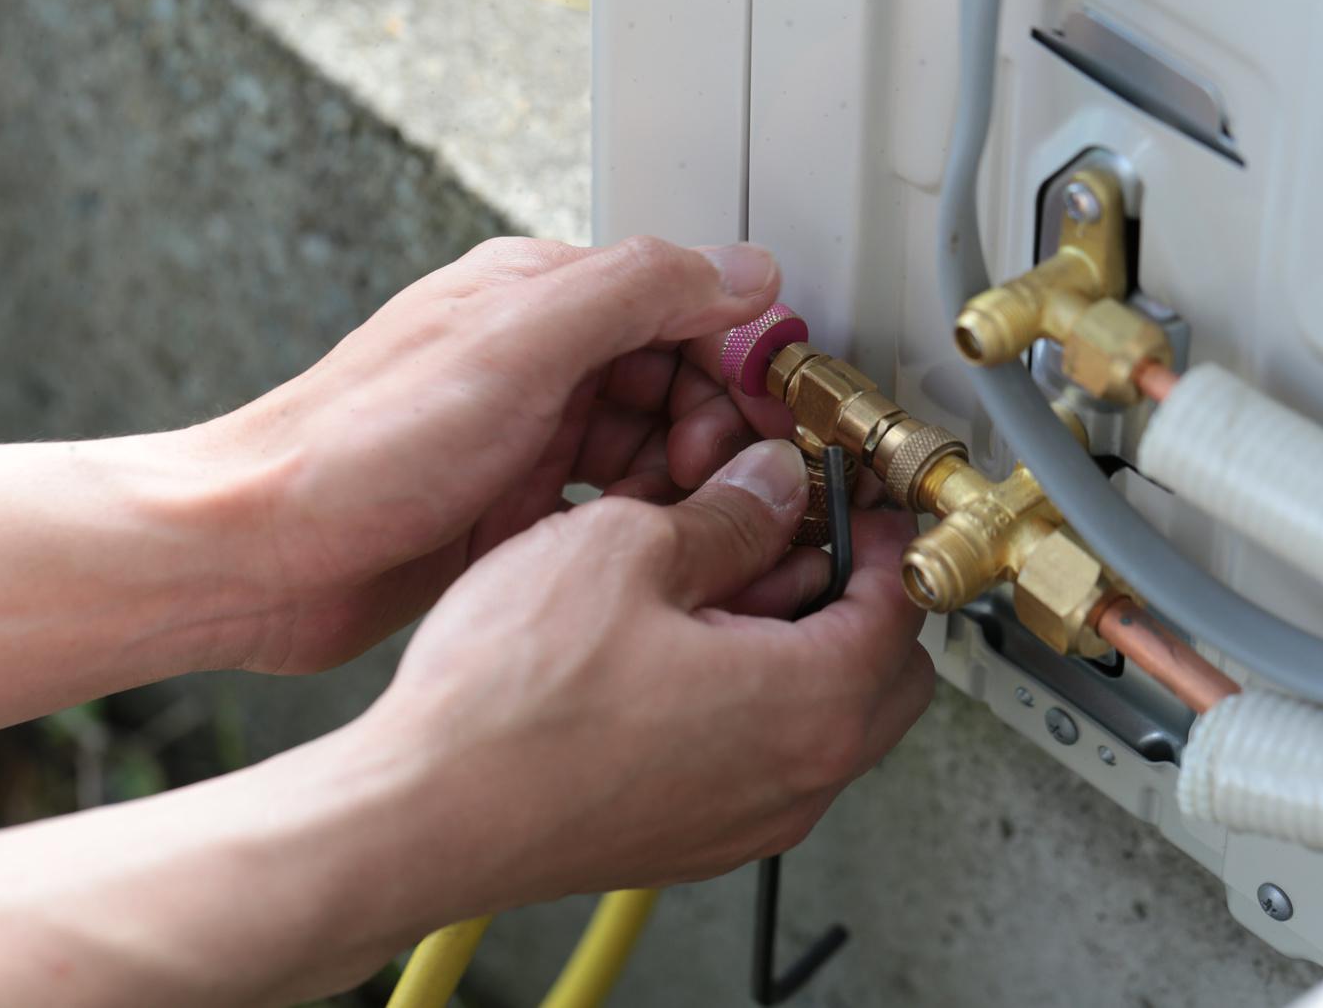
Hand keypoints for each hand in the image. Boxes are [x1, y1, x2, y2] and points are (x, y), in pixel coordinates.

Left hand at [196, 235, 795, 673]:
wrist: (255, 555)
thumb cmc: (357, 448)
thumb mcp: (516, 347)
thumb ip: (637, 291)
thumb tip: (745, 271)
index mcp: (540, 295)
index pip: (684, 304)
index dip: (738, 364)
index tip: (770, 424)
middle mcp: (538, 357)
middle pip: (678, 380)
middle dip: (713, 434)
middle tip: (724, 488)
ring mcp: (526, 432)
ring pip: (651, 447)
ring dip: (679, 486)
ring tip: (676, 526)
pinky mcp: (513, 503)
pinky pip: (610, 504)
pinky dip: (635, 525)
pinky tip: (626, 550)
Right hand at [357, 439, 932, 910]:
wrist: (419, 816)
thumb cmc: (509, 705)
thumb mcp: (627, 549)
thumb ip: (727, 514)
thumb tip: (768, 486)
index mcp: (810, 705)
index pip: (903, 604)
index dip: (885, 532)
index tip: (858, 496)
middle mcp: (798, 780)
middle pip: (884, 670)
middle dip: (857, 591)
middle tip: (799, 531)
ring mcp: (748, 820)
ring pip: (823, 715)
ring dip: (799, 641)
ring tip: (717, 578)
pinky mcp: (695, 835)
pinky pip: (763, 754)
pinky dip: (752, 694)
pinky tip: (675, 643)